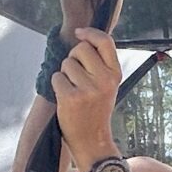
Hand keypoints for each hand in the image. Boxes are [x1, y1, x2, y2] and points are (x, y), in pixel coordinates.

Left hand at [51, 25, 122, 158]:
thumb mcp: (107, 84)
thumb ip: (100, 63)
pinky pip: (56, 77)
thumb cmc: (96, 109)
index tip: (79, 33)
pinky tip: (66, 97)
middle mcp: (104, 80)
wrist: (91, 139)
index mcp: (115, 74)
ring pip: (66, 63)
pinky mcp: (71, 98)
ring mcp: (88, 89)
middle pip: (80, 48)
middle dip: (73, 58)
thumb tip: (82, 37)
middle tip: (77, 75)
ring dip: (65, 74)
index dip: (90, 33)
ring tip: (73, 90)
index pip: (105, 42)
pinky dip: (57, 86)